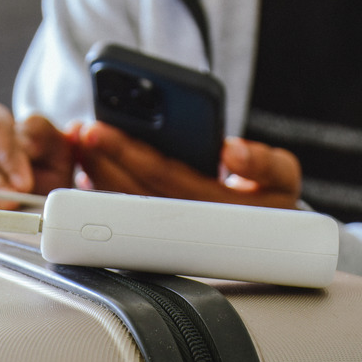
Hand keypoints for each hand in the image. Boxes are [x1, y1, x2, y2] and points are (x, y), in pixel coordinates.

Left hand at [75, 122, 300, 209]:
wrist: (270, 232)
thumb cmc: (267, 195)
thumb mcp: (281, 176)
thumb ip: (264, 163)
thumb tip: (232, 150)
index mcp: (212, 203)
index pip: (162, 175)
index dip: (128, 153)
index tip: (99, 130)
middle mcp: (184, 219)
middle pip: (132, 186)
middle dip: (102, 155)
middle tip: (81, 129)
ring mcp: (167, 227)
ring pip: (122, 198)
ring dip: (96, 169)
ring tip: (80, 141)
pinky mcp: (155, 227)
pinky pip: (121, 207)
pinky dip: (99, 184)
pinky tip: (85, 166)